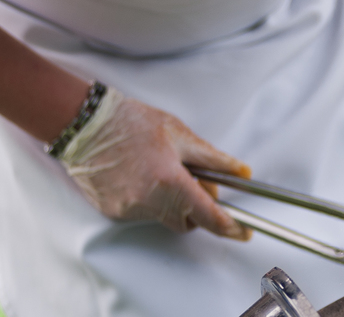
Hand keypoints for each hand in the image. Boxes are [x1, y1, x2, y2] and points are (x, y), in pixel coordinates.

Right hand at [57, 87, 251, 239]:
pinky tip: (146, 175)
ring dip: (175, 202)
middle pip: (188, 221)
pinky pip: (144, 213)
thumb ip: (215, 160)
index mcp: (169, 181)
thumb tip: (242, 173)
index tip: (244, 232)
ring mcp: (127, 209)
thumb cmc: (132, 124)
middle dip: (199, 207)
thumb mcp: (182, 136)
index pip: (208, 216)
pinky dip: (153, 200)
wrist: (86, 125)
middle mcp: (147, 201)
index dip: (230, 227)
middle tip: (198, 180)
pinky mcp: (112, 211)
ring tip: (166, 169)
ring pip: (165, 217)